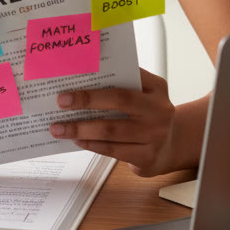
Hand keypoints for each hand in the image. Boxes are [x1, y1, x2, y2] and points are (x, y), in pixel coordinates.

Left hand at [49, 69, 177, 176]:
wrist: (170, 146)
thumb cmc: (145, 115)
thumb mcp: (141, 95)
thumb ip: (119, 85)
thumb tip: (78, 81)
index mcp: (156, 87)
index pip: (127, 74)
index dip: (103, 73)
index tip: (74, 73)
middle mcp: (159, 109)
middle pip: (119, 100)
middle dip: (86, 100)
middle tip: (61, 101)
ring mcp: (156, 135)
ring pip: (111, 130)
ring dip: (80, 128)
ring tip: (58, 128)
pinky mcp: (148, 157)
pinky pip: (113, 150)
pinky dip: (91, 144)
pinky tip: (77, 140)